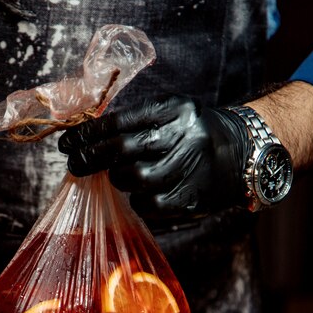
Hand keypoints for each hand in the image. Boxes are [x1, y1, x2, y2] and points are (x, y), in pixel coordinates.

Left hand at [58, 95, 250, 221]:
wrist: (244, 153)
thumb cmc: (194, 133)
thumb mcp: (171, 114)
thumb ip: (135, 122)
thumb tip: (87, 138)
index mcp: (175, 109)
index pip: (120, 121)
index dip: (88, 134)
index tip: (68, 142)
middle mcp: (184, 135)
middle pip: (123, 149)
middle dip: (90, 158)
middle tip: (73, 164)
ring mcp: (190, 168)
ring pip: (134, 179)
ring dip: (117, 179)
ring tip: (117, 175)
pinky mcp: (192, 197)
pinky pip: (149, 203)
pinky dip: (138, 200)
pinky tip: (140, 193)